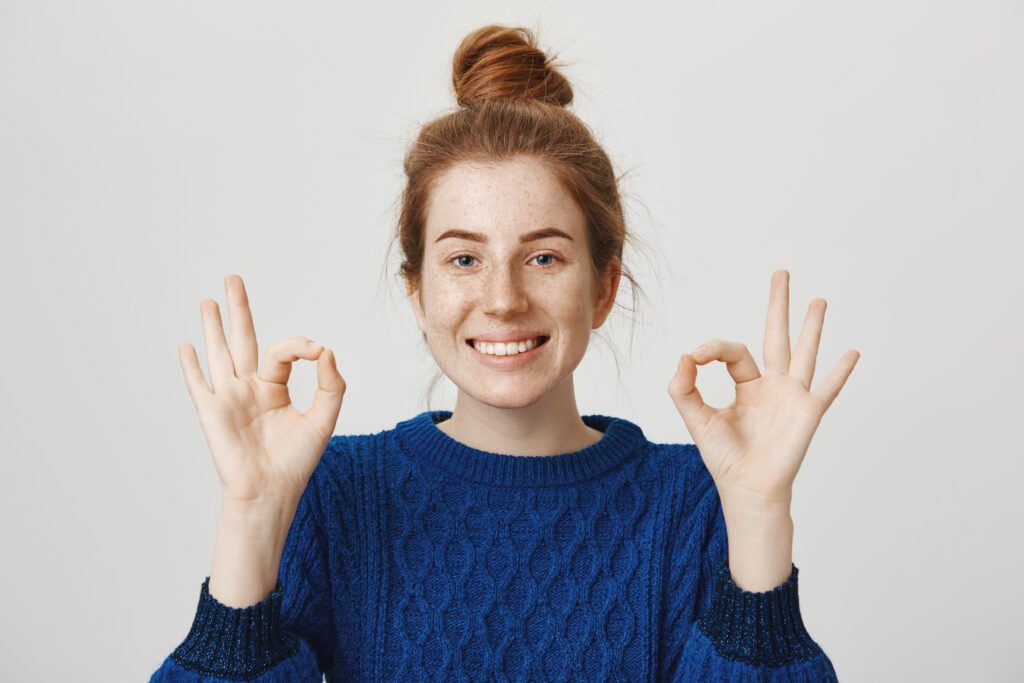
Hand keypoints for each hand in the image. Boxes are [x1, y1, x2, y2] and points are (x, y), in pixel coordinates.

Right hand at [178, 275, 345, 508]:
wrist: (270, 493)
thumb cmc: (295, 463)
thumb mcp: (323, 420)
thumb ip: (331, 386)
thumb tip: (326, 351)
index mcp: (275, 389)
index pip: (282, 352)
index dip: (300, 346)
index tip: (317, 351)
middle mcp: (249, 389)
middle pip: (242, 340)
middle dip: (238, 309)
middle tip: (233, 279)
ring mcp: (228, 399)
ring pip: (219, 354)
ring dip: (212, 328)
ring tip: (208, 301)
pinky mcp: (211, 413)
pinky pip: (199, 384)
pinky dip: (191, 366)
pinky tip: (187, 347)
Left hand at [667, 269, 858, 506]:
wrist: (747, 488)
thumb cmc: (725, 459)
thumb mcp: (697, 419)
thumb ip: (684, 388)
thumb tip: (684, 356)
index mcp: (746, 386)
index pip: (733, 352)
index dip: (713, 349)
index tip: (696, 356)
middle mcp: (772, 386)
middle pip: (776, 336)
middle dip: (778, 305)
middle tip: (781, 274)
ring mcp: (792, 397)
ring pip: (804, 352)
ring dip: (812, 327)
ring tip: (818, 300)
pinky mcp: (807, 412)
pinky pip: (827, 388)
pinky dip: (840, 371)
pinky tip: (851, 352)